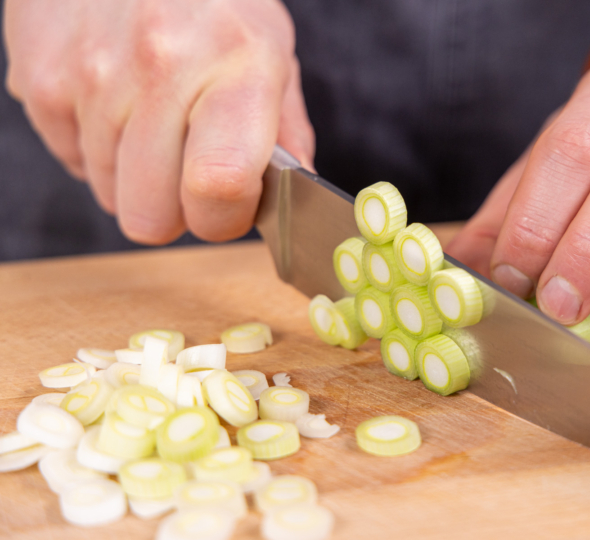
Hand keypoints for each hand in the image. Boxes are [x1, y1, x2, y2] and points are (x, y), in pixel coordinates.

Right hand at [4, 0, 313, 243]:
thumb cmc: (213, 3)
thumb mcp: (272, 52)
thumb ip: (287, 133)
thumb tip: (295, 199)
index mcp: (236, 66)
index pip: (218, 187)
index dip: (224, 218)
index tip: (230, 205)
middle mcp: (158, 68)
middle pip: (150, 218)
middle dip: (176, 210)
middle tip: (190, 169)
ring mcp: (90, 76)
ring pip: (110, 196)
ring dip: (136, 177)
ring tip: (152, 119)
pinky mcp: (39, 80)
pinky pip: (71, 161)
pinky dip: (97, 147)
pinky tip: (116, 102)